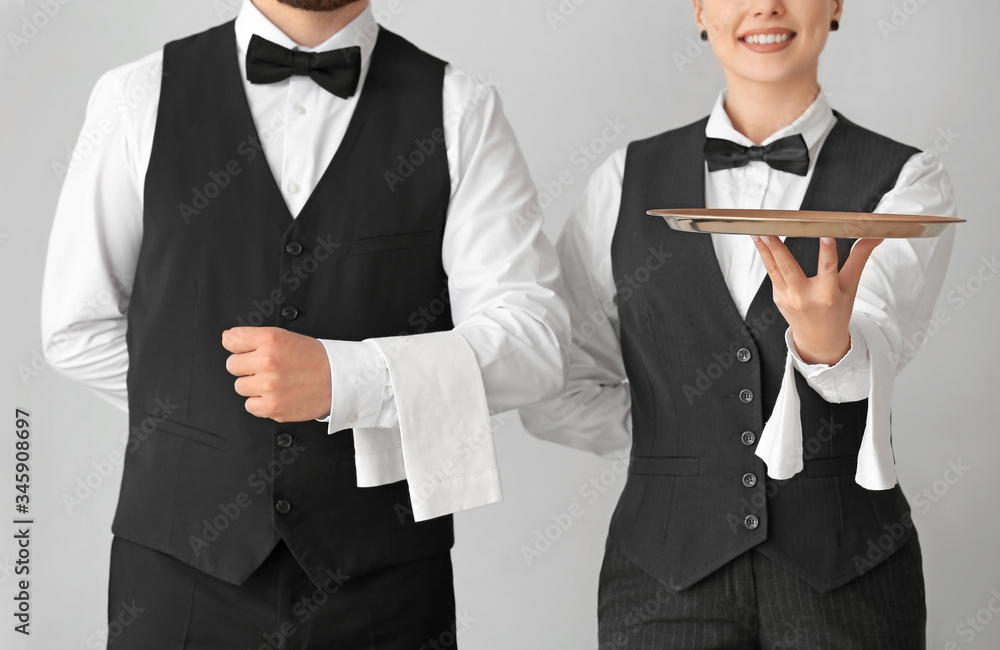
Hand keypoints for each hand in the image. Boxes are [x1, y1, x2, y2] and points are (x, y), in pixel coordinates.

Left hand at [221, 327, 331, 421]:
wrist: (338, 379)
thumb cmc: (315, 358)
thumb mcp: (285, 336)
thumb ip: (253, 336)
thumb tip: (227, 338)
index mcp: (270, 340)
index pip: (231, 341)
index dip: (239, 346)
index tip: (248, 350)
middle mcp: (267, 362)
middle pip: (232, 366)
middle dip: (246, 367)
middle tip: (266, 368)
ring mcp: (269, 386)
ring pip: (240, 387)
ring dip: (253, 386)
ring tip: (274, 382)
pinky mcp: (273, 407)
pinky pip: (250, 406)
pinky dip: (261, 403)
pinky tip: (276, 395)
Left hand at [750, 235, 881, 364]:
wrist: (819, 340)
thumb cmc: (837, 311)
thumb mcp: (850, 286)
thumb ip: (859, 259)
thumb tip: (875, 236)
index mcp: (827, 294)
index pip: (828, 268)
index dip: (827, 251)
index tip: (825, 234)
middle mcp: (804, 297)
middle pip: (788, 268)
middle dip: (776, 248)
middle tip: (767, 230)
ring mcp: (787, 298)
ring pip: (773, 270)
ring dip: (764, 250)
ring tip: (757, 232)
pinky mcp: (777, 297)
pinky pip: (772, 274)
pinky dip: (767, 258)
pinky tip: (762, 243)